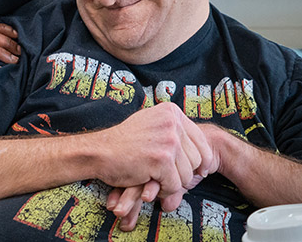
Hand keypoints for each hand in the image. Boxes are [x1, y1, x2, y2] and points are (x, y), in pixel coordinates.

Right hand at [94, 103, 214, 228]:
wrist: (100, 150)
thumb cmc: (123, 141)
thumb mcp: (150, 123)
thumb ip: (172, 128)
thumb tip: (202, 145)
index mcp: (171, 111)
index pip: (201, 140)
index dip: (202, 159)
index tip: (200, 171)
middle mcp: (173, 122)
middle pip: (197, 158)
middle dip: (184, 173)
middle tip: (169, 177)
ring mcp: (168, 140)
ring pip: (187, 174)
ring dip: (173, 182)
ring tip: (156, 179)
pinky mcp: (161, 160)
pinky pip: (175, 185)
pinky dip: (164, 191)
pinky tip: (150, 185)